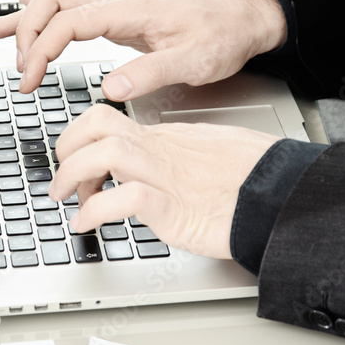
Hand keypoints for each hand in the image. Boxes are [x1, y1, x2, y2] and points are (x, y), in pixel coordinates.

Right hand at [0, 0, 285, 99]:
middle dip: (26, 33)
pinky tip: (19, 4)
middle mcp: (117, 1)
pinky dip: (40, 8)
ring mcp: (114, 5)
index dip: (41, 48)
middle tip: (20, 70)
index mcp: (130, 10)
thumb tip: (111, 86)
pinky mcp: (116, 13)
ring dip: (23, 16)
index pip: (69, 21)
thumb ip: (151, 71)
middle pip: (53, 0)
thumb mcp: (194, 61)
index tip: (29, 78)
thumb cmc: (221, 35)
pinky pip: (70, 3)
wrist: (241, 18)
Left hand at [48, 105, 280, 259]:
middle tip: (60, 181)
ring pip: (105, 152)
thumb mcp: (206, 157)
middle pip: (98, 125)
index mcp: (166, 139)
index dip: (78, 135)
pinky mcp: (176, 208)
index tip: (71, 160)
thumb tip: (147, 170)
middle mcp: (161, 151)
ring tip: (67, 200)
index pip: (108, 119)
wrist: (284, 196)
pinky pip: (127, 198)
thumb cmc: (253, 179)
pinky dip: (97, 211)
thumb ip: (175, 157)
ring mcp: (168, 176)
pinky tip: (88, 224)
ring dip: (74, 176)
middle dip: (67, 150)